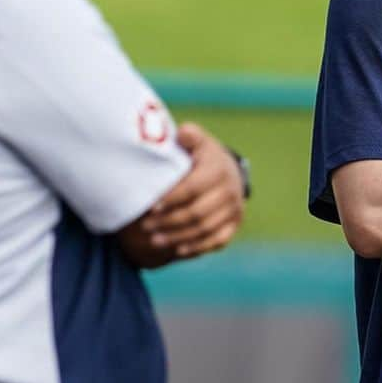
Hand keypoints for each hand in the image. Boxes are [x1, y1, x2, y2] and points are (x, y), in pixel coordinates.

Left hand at [143, 123, 244, 257]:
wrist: (230, 170)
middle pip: (197, 213)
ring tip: (155, 239)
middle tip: (146, 226)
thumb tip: (183, 133)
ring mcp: (235, 210)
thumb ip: (189, 136)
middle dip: (169, 221)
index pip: (193, 188)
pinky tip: (179, 250)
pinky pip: (217, 240)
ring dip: (178, 237)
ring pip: (205, 229)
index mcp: (219, 170)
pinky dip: (198, 247)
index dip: (172, 199)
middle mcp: (230, 191)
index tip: (152, 206)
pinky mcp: (235, 224)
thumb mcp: (198, 140)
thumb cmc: (203, 155)